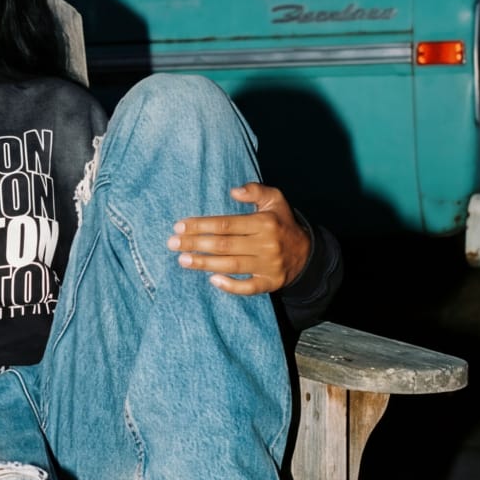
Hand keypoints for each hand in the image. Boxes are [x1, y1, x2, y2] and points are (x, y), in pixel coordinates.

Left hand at [167, 182, 310, 294]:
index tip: (179, 226)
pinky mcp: (270, 283)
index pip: (226, 224)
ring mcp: (268, 266)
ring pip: (231, 266)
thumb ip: (255, 191)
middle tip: (172, 243)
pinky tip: (211, 279)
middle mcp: (266, 244)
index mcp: (264, 223)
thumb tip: (233, 191)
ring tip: (182, 260)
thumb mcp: (275, 200)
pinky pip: (248, 288)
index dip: (201, 225)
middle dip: (195, 244)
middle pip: (224, 245)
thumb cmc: (282, 223)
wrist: (307, 253)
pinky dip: (230, 285)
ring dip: (204, 264)